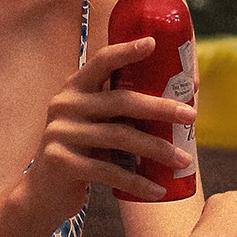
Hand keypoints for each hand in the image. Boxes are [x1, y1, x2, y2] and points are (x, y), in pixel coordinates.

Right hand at [24, 37, 198, 212]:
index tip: (153, 43)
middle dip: (161, 108)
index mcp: (75, 88)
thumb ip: (122, 109)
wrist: (44, 193)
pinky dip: (137, 182)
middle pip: (121, 101)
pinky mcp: (61, 162)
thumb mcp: (95, 123)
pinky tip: (158, 190)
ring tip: (184, 160)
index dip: (126, 51)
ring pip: (120, 137)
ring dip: (157, 149)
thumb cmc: (84, 152)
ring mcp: (60, 133)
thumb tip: (184, 95)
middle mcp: (65, 104)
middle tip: (192, 117)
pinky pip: (108, 171)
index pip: (101, 61)